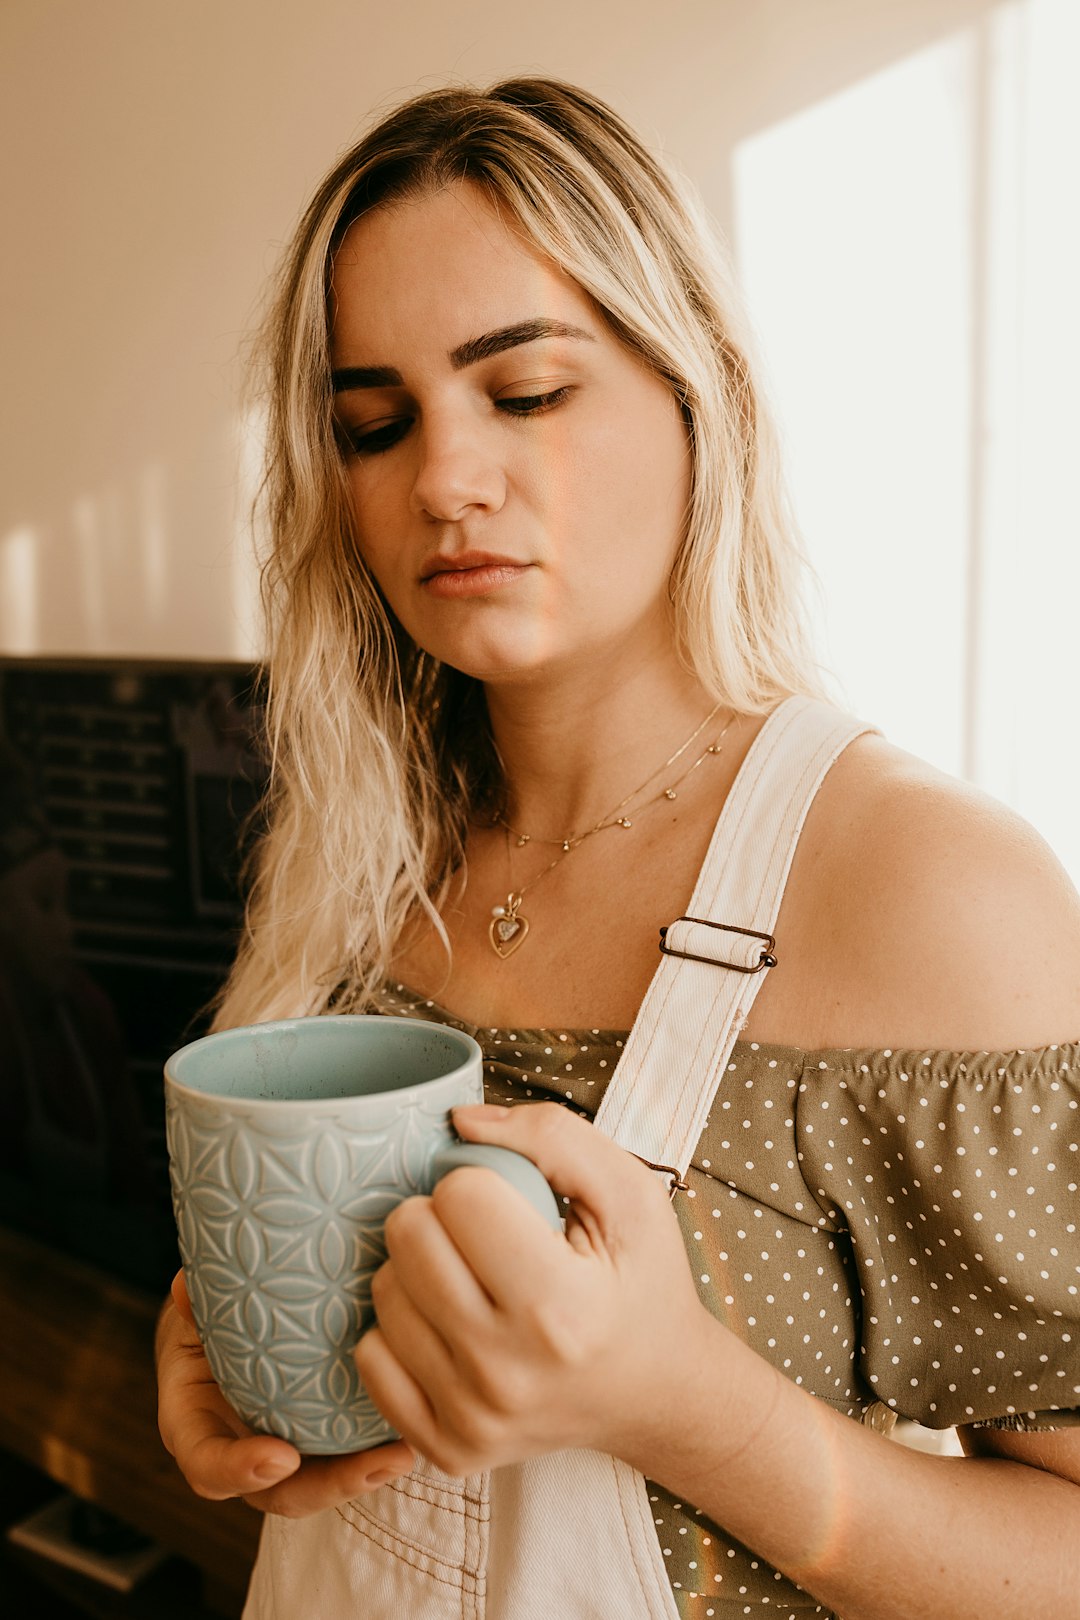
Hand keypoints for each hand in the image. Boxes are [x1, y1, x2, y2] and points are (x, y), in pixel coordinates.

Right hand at [157, 1272, 413, 1514]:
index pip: (205, 1465)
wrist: (229, 1309)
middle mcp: (238, 1448)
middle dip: (331, 1485)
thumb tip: (186, 1290)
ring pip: (321, 1480)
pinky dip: (376, 1443)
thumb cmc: (204, 1306)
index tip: (280, 1457)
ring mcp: (282, 1446)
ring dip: (365, 1473)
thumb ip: (192, 1302)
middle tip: (379, 1463)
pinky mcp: (319, 1435)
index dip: (237, 1469)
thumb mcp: (192, 1302)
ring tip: (405, 1452)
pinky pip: (346, 1450)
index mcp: (194, 1423)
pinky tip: (411, 1426)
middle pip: (280, 1491)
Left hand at [355, 1102, 712, 1476]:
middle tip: (481, 1234)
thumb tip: (459, 1121)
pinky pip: (371, 1357)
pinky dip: (400, 1328)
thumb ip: (552, 1136)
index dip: (479, 1180)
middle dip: (437, 1215)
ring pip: (384, 1292)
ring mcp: (473, 1419)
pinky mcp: (448, 1450)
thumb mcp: (629, 1192)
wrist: (659, 1394)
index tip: (510, 1204)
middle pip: (408, 1239)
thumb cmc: (641, 1282)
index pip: (459, 1196)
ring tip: (470, 1278)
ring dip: (418, 1269)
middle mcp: (509, 1372)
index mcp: (560, 1307)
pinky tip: (447, 1324)